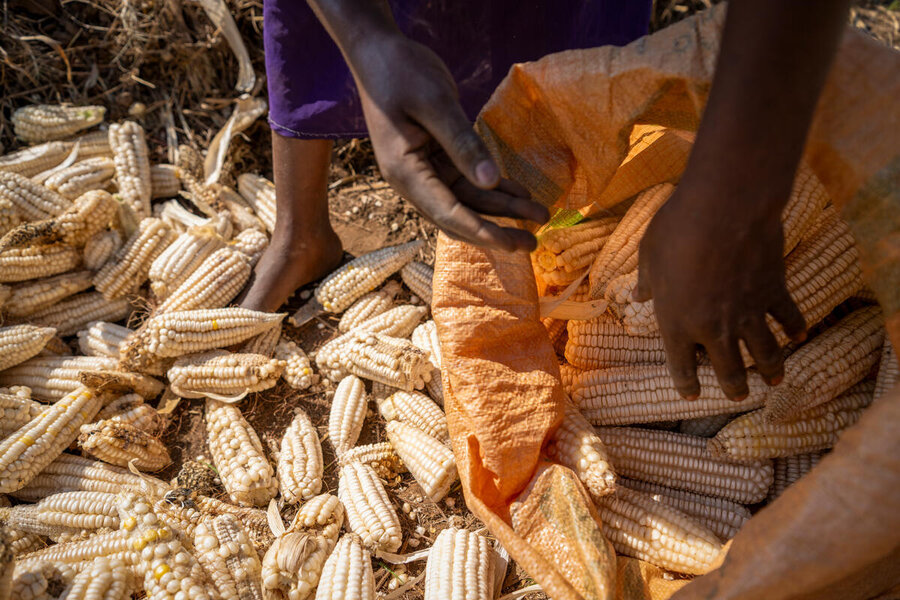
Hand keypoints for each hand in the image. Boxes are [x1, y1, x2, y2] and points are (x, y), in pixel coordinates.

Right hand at [350, 35, 548, 250]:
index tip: (511, 244)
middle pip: (459, 215)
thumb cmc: (400, 72)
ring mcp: (425, 169)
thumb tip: (490, 180)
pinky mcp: (437, 156)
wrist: (379, 51)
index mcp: (405, 172)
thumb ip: (463, 142)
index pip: (448, 213)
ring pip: (469, 199)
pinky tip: (521, 194)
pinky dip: (495, 187)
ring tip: (539, 215)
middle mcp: (414, 179)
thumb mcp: (435, 102)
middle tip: (533, 243)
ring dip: (502, 209)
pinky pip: (468, 180)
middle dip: (496, 230)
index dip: (481, 231)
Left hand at [634, 177, 806, 399]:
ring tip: (774, 381)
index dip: (686, 384)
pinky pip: (789, 318)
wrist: (724, 208)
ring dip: (771, 370)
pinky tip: (799, 337)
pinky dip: (796, 329)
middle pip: (728, 370)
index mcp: (675, 323)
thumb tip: (639, 295)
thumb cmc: (676, 228)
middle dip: (733, 387)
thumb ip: (646, 281)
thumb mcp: (648, 255)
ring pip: (765, 354)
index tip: (691, 395)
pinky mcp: (774, 292)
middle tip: (738, 396)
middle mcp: (713, 328)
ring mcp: (748, 313)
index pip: (681, 367)